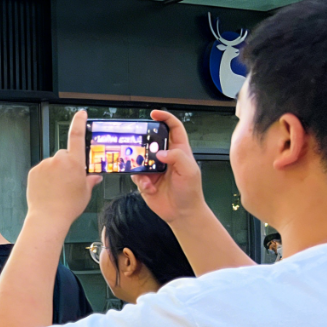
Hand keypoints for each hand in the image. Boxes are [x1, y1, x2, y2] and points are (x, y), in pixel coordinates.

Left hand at [26, 109, 102, 223]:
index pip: (77, 136)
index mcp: (75, 162)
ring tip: (57, 188)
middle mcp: (59, 160)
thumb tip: (95, 177)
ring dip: (55, 170)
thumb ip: (90, 181)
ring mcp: (45, 165)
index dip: (79, 122)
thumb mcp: (85, 193)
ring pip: (53, 163)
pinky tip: (48, 188)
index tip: (80, 114)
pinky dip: (45, 176)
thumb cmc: (68, 206)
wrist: (48, 217)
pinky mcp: (34, 171)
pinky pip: (42, 169)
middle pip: (64, 154)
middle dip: (67, 162)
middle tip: (68, 179)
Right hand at [131, 110, 204, 224]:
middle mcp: (165, 157)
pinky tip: (149, 188)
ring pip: (140, 159)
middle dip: (143, 143)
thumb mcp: (189, 171)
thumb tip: (160, 153)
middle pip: (151, 141)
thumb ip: (177, 157)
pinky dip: (141, 182)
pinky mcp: (145, 180)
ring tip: (147, 177)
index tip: (154, 114)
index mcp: (179, 150)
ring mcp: (154, 169)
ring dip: (141, 167)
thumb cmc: (190, 191)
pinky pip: (136, 175)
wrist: (182, 213)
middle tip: (138, 146)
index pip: (173, 128)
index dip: (164, 118)